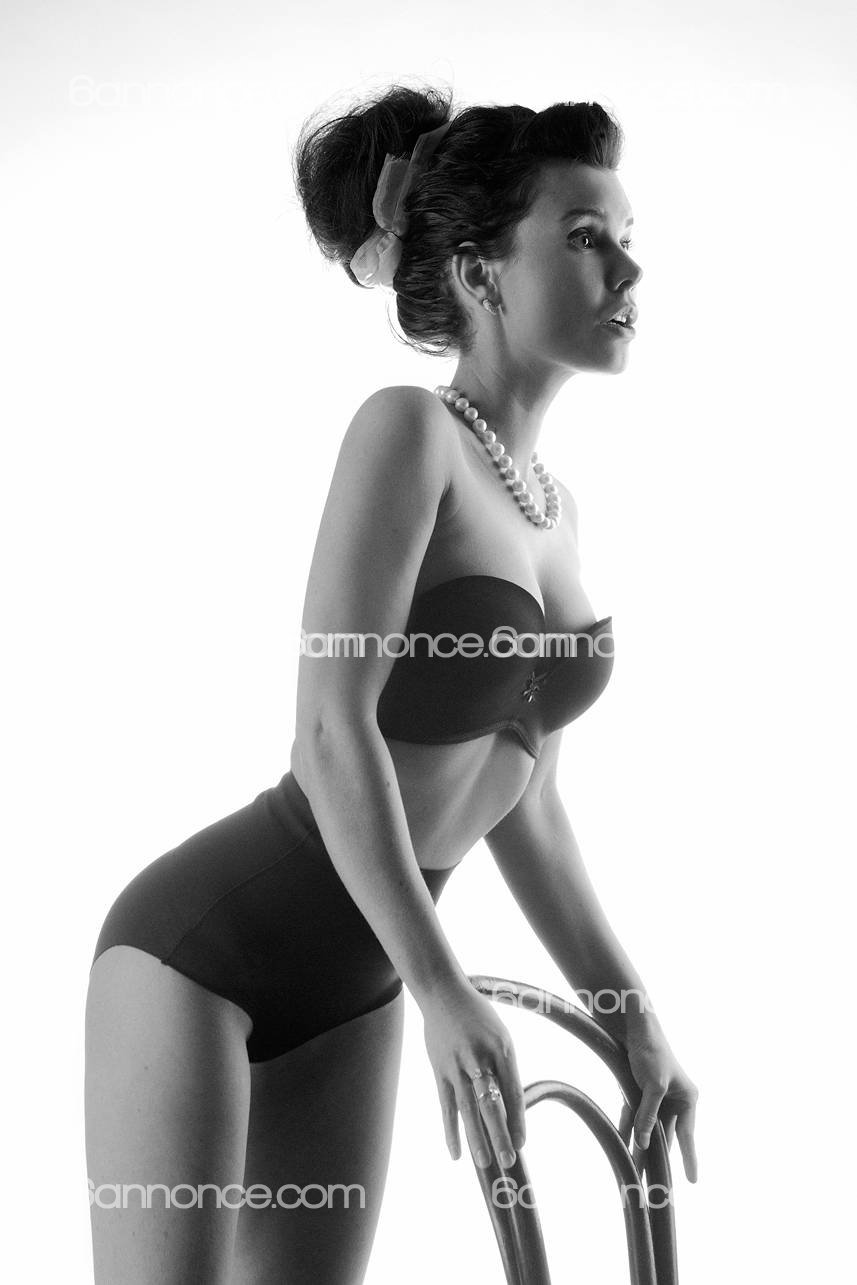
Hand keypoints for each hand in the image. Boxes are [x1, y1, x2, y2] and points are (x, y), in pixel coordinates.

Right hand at [423, 981, 525, 1169]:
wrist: (444, 994)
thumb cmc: (478, 1017)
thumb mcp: (500, 1037)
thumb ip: (504, 1070)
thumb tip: (510, 1108)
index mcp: (502, 1049)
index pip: (513, 1092)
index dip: (518, 1120)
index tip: (523, 1144)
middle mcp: (480, 1058)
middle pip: (491, 1103)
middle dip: (501, 1134)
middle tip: (509, 1160)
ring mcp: (457, 1065)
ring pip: (468, 1108)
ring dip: (476, 1138)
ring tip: (485, 1162)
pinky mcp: (439, 1070)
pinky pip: (446, 1105)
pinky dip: (450, 1130)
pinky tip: (456, 1153)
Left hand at [617, 1027, 698, 1182]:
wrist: (634, 1026)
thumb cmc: (652, 1051)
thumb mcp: (654, 1086)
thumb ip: (648, 1115)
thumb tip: (643, 1142)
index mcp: (687, 1099)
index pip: (687, 1135)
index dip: (689, 1159)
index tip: (692, 1181)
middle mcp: (673, 1100)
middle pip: (665, 1135)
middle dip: (658, 1158)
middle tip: (654, 1183)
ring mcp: (655, 1097)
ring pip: (647, 1128)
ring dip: (640, 1147)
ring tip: (636, 1172)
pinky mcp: (637, 1092)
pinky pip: (633, 1117)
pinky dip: (627, 1129)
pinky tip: (623, 1146)